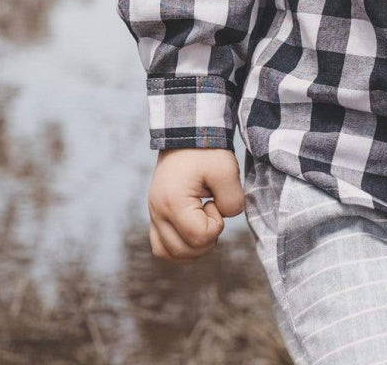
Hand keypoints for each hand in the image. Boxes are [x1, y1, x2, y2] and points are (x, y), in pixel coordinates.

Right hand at [147, 147, 243, 262]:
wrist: (187, 133)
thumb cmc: (206, 150)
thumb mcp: (227, 170)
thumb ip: (233, 201)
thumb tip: (224, 218)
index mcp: (173, 202)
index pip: (199, 238)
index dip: (216, 225)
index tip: (215, 201)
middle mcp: (157, 211)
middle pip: (182, 251)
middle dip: (206, 239)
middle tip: (211, 211)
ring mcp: (153, 213)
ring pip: (168, 253)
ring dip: (192, 247)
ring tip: (203, 222)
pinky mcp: (155, 213)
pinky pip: (161, 245)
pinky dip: (179, 246)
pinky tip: (194, 229)